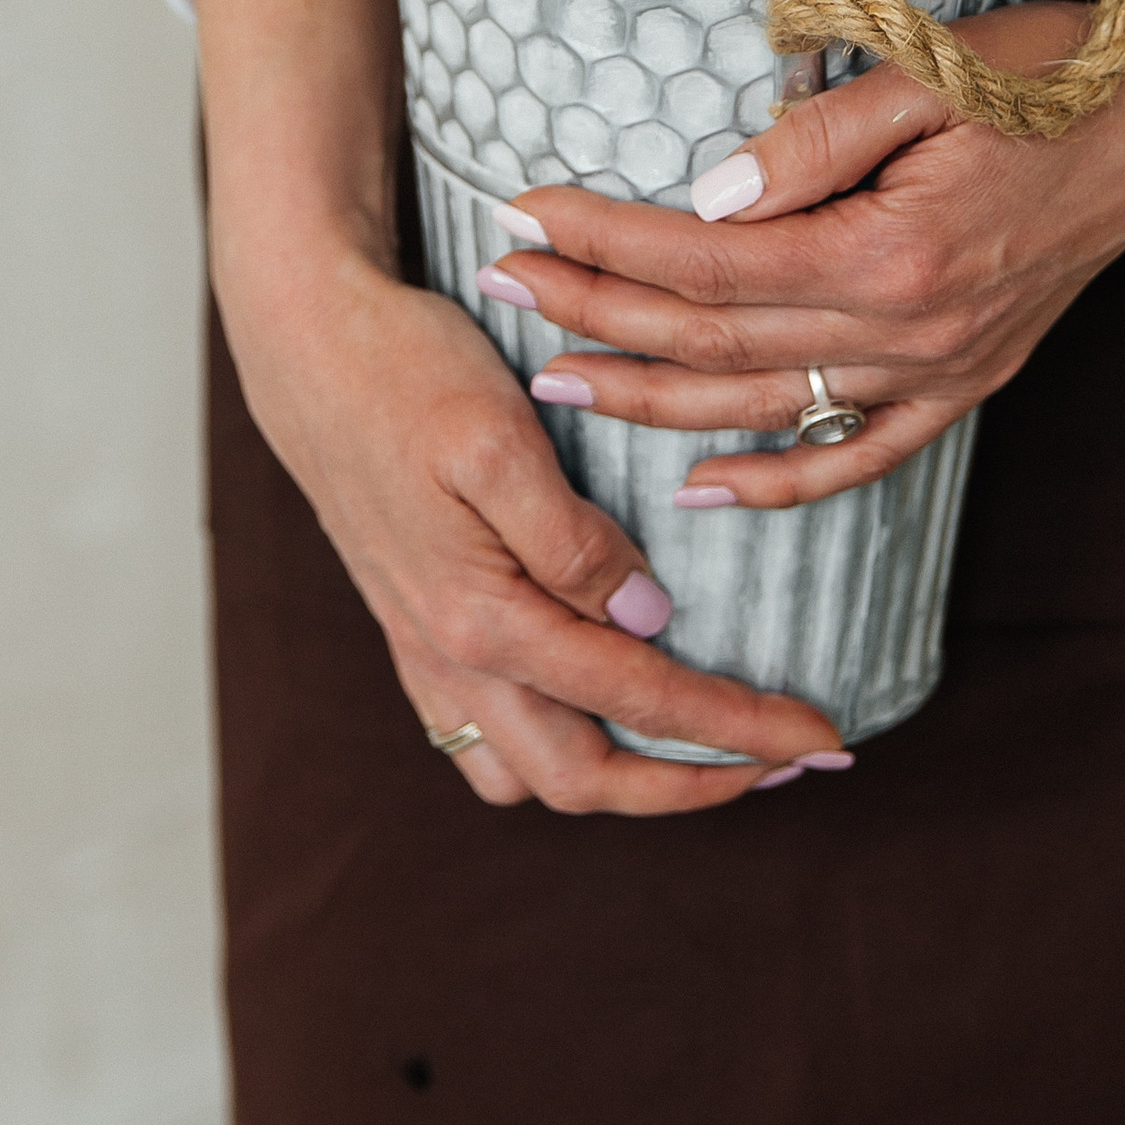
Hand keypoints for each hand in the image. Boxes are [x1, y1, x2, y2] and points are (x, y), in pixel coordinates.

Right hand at [195, 0, 845, 813]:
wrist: (302, 343)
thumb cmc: (404, 370)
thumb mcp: (496, 433)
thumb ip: (569, 540)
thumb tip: (646, 626)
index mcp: (479, 614)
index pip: (637, 700)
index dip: (737, 729)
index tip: (821, 738)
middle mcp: (449, 655)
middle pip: (585, 779)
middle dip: (697, 782)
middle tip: (788, 759)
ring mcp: (424, 651)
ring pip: (529, 772)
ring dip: (624, 780)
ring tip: (709, 749)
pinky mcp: (413, 629)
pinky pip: (484, 737)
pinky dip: (553, 750)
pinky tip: (599, 714)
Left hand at [481, 0, 1124, 508]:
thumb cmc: (1044, 71)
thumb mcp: (927, 70)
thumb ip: (812, 140)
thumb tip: (706, 197)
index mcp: (889, 251)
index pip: (707, 258)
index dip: (608, 240)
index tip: (527, 212)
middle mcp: (911, 331)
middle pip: (716, 338)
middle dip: (597, 313)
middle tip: (502, 288)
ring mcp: (940, 370)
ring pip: (766, 406)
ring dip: (652, 396)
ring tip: (555, 377)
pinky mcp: (965, 382)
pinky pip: (858, 454)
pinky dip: (778, 480)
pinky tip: (701, 486)